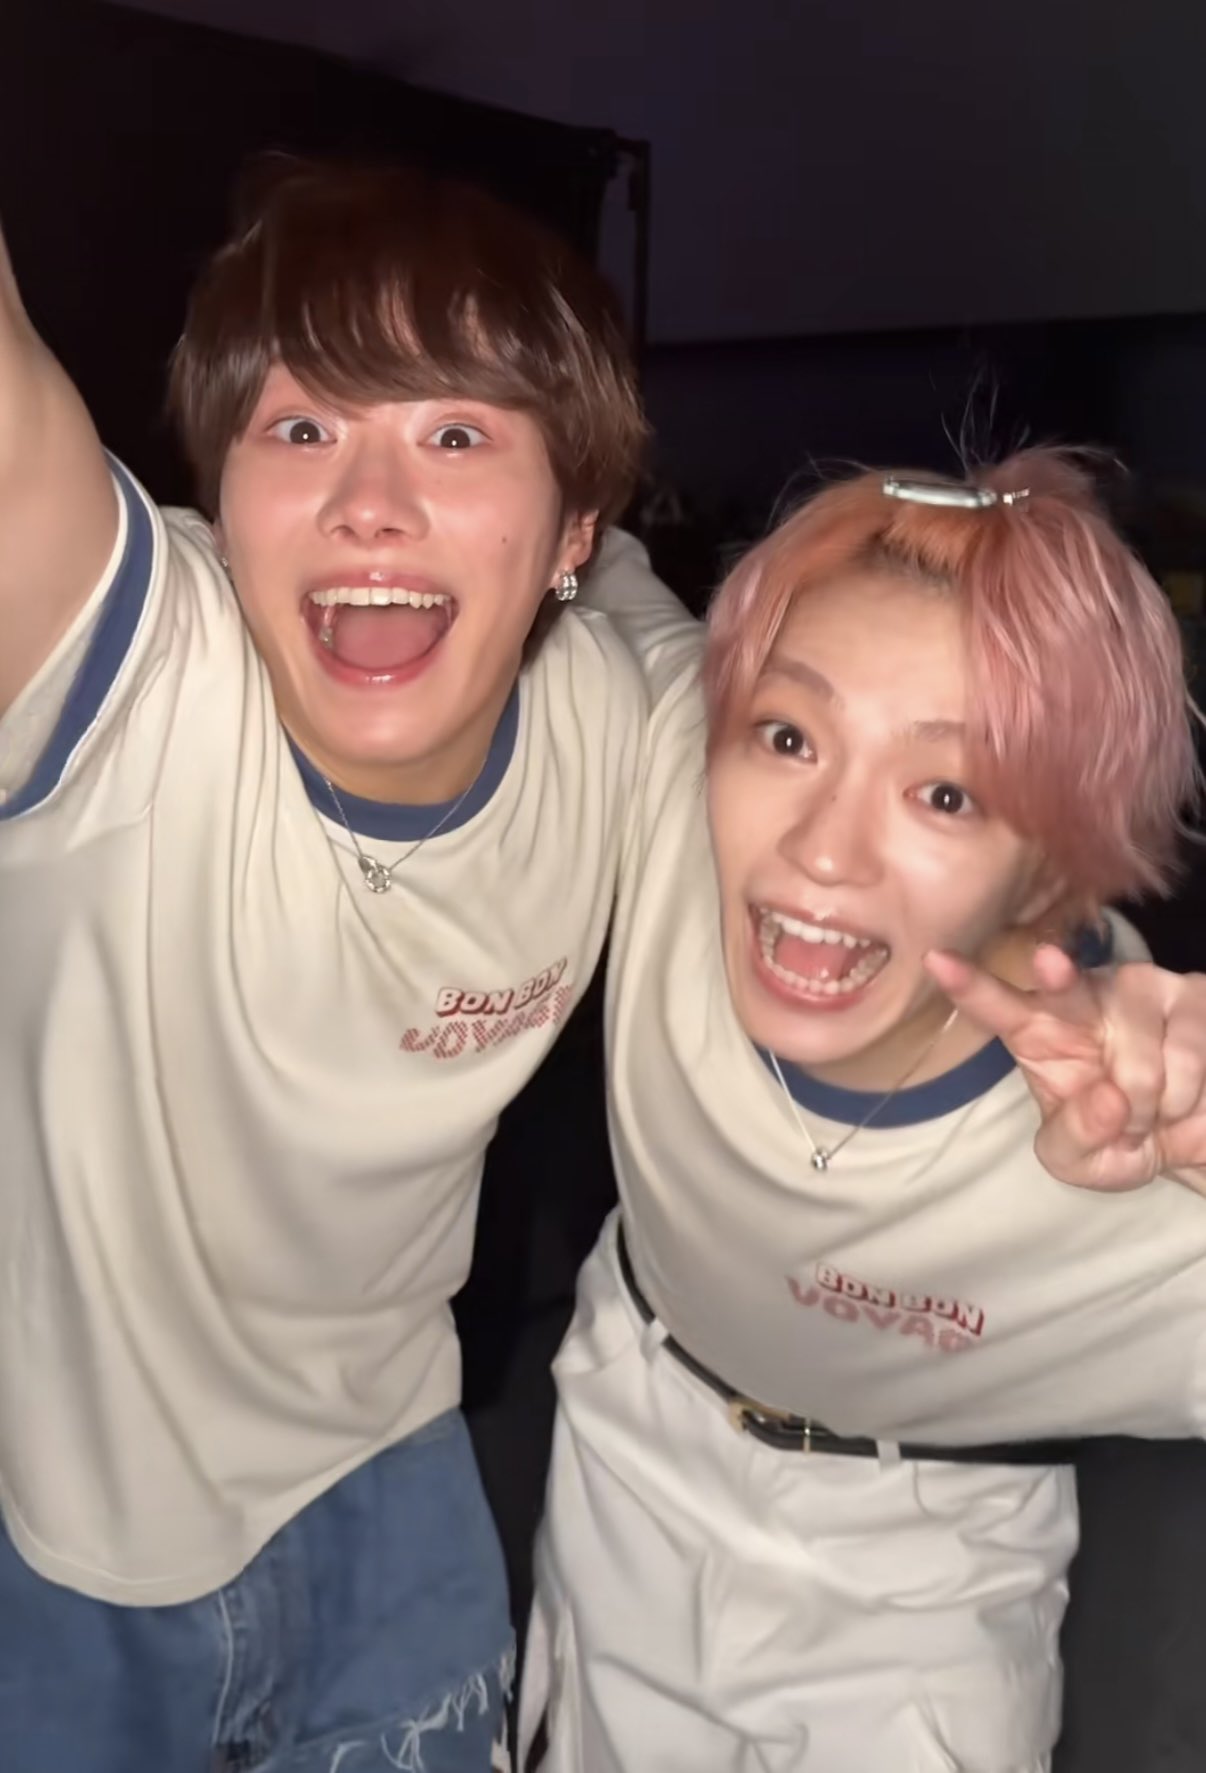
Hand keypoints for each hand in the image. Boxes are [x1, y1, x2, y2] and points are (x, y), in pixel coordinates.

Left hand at [925, 945, 1205, 1193]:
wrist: (1192, 1135)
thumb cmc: (1119, 1138)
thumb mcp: (1080, 1161)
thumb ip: (1074, 1138)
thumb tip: (1108, 1100)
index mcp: (1038, 1030)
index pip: (997, 1006)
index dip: (970, 985)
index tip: (936, 960)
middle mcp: (1083, 997)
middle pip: (1064, 985)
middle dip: (1056, 976)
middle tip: (1049, 967)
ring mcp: (1140, 989)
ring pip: (1140, 1060)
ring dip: (1151, 1107)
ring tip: (1153, 1106)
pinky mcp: (1194, 996)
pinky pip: (1188, 1056)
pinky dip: (1186, 1098)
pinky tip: (1186, 1092)